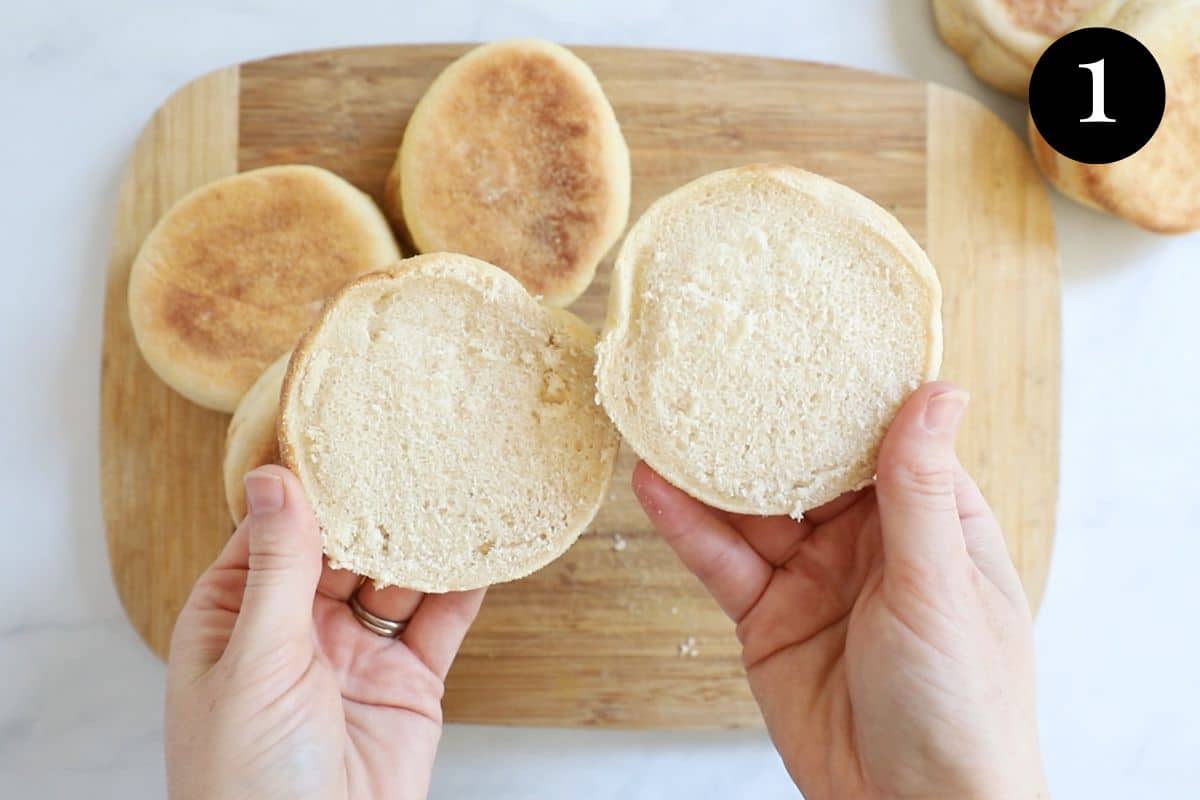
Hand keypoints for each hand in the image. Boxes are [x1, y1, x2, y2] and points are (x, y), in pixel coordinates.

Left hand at [165, 465, 484, 799]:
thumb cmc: (247, 781)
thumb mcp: (256, 660)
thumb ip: (277, 568)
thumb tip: (271, 478)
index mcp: (236, 619)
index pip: (272, 530)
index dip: (306, 484)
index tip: (338, 429)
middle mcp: (295, 629)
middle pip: (341, 547)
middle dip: (374, 505)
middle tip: (411, 447)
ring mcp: (354, 654)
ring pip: (395, 579)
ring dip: (422, 541)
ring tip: (455, 484)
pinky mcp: (407, 681)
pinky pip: (439, 623)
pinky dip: (462, 587)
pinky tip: (483, 549)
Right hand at [634, 382, 1047, 799]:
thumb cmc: (962, 707)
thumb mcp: (939, 586)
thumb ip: (919, 490)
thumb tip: (937, 391)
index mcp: (930, 526)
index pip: (885, 438)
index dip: (846, 392)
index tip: (808, 339)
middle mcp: (869, 545)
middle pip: (808, 467)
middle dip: (767, 424)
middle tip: (718, 367)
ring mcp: (814, 580)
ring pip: (755, 510)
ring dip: (713, 471)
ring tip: (668, 416)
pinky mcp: (767, 620)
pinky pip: (723, 563)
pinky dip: (688, 528)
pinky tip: (655, 488)